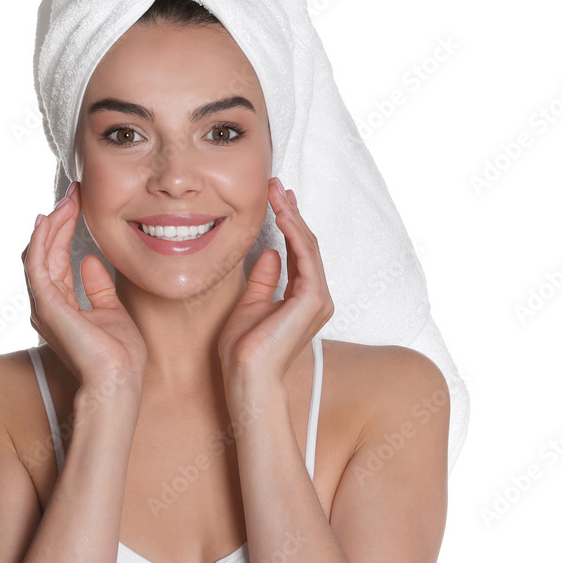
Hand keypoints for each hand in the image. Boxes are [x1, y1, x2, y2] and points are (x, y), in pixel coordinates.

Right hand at [22, 182, 147, 391]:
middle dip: (58, 219)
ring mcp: (44, 305)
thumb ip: (98, 288)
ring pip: (37, 253)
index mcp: (61, 305)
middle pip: (44, 251)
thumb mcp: (112, 311)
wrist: (118, 381)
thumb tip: (89, 262)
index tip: (78, 204)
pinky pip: (37, 265)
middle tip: (73, 193)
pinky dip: (42, 240)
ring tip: (67, 200)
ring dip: (51, 224)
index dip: (65, 229)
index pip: (56, 258)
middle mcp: (46, 304)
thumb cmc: (118, 356)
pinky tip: (51, 219)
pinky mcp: (47, 306)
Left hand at [217, 177, 333, 385]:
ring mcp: (318, 298)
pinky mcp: (312, 299)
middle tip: (276, 186)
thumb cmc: (244, 350)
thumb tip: (270, 253)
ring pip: (308, 246)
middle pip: (306, 244)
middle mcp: (316, 297)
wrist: (246, 376)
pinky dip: (295, 232)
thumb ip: (264, 279)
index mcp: (303, 298)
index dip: (288, 223)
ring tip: (277, 192)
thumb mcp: (250, 304)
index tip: (276, 200)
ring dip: (293, 215)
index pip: (298, 252)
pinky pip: (306, 256)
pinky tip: (282, 213)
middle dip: (291, 212)